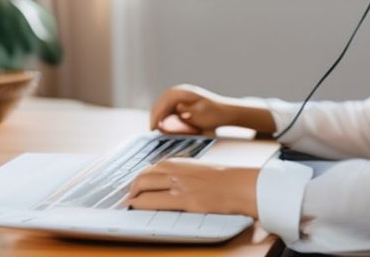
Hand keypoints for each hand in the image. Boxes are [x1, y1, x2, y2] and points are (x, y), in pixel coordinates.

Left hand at [125, 158, 259, 217]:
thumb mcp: (201, 170)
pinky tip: (134, 206)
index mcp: (182, 163)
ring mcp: (179, 185)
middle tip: (130, 193)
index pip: (155, 167)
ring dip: (133, 193)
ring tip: (129, 200)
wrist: (240, 186)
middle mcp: (177, 171)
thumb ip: (186, 173)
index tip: (137, 182)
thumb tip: (173, 180)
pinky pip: (154, 200)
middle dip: (134, 184)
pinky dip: (139, 203)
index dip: (142, 176)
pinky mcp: (184, 199)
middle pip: (145, 174)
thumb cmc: (225, 181)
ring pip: (145, 184)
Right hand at [149, 84, 275, 134]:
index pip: (163, 103)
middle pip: (160, 103)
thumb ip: (187, 115)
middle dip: (155, 116)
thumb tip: (174, 113)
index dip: (156, 116)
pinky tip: (164, 125)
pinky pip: (168, 107)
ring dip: (159, 116)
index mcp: (183, 93)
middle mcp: (179, 91)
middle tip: (152, 131)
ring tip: (156, 129)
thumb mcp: (202, 116)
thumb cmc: (215, 115)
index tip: (153, 129)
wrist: (226, 112)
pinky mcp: (181, 101)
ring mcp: (180, 95)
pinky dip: (164, 115)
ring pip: (163, 105)